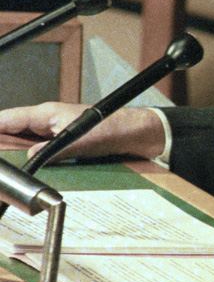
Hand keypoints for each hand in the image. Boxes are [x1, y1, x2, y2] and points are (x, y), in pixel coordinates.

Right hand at [0, 103, 165, 161]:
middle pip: (11, 132)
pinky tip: (25, 167)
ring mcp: (51, 132)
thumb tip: (31, 156)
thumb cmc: (110, 129)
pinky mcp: (59, 143)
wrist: (131, 133)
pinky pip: (36, 150)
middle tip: (3, 166)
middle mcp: (46, 121)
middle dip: (2, 147)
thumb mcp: (79, 142)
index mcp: (46, 114)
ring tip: (8, 167)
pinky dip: (28, 158)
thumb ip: (53, 150)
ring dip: (14, 154)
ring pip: (22, 142)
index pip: (8, 119)